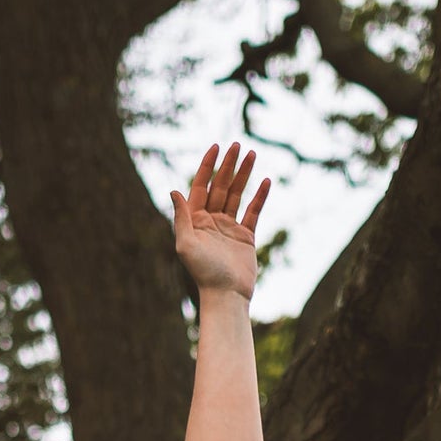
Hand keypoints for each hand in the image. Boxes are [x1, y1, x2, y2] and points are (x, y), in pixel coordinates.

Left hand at [169, 140, 269, 302]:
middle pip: (221, 186)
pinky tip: (266, 181)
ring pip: (238, 195)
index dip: (207, 166)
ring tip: (253, 154)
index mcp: (195, 220)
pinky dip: (260, 197)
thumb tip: (174, 191)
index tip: (216, 147)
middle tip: (238, 145)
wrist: (226, 295)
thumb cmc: (203, 272)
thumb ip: (181, 217)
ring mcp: (229, 228)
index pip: (201, 186)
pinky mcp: (245, 237)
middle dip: (229, 165)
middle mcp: (211, 221)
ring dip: (244, 175)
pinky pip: (254, 212)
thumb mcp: (186, 244)